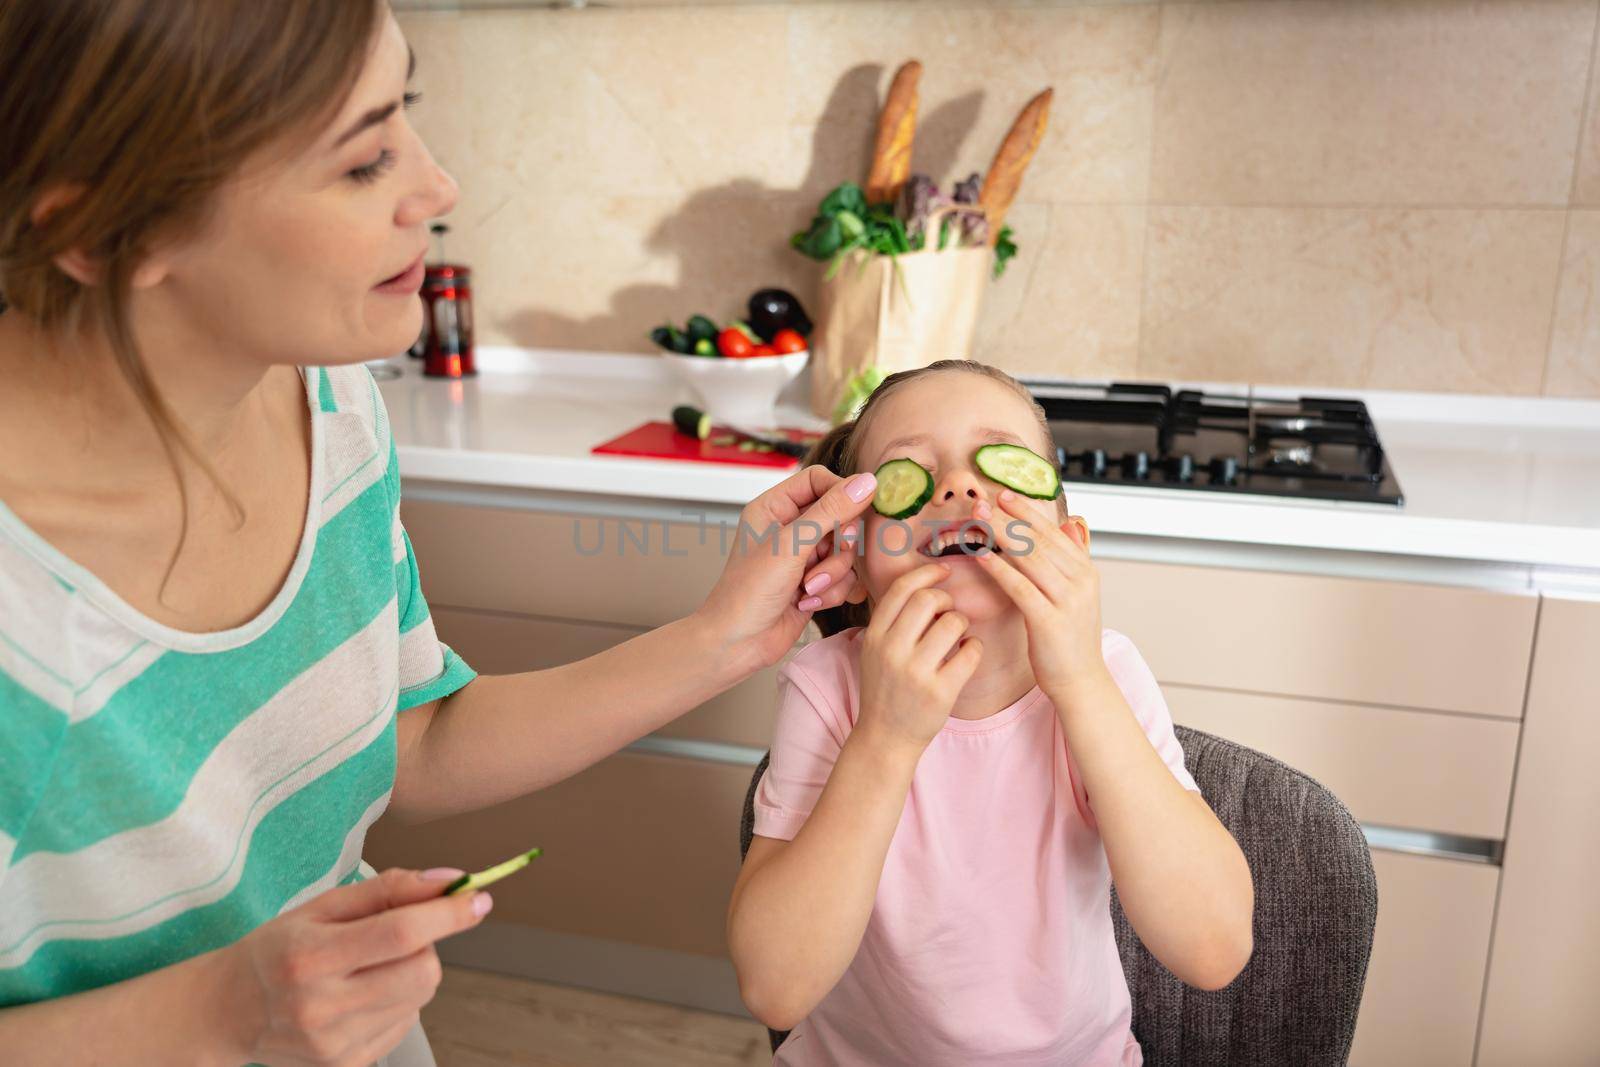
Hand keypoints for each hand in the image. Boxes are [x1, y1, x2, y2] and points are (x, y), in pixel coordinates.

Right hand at [221, 868, 489, 1066]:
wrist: (227, 1012)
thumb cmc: (278, 949)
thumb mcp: (322, 906)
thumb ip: (388, 889)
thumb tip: (450, 880)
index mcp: (311, 955)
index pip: (399, 934)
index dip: (448, 914)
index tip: (479, 898)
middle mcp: (321, 1006)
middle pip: (422, 973)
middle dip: (428, 946)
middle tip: (398, 937)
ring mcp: (333, 1045)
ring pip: (420, 999)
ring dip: (413, 974)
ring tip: (370, 968)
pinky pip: (404, 1025)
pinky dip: (398, 1003)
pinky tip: (361, 996)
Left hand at [696, 465, 876, 669]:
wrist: (738, 644)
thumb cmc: (747, 593)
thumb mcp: (790, 546)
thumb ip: (830, 512)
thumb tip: (867, 482)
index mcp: (774, 507)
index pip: (819, 480)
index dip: (841, 493)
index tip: (858, 511)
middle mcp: (790, 528)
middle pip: (840, 517)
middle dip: (838, 544)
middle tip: (828, 558)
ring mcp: (803, 556)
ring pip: (845, 551)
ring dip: (833, 573)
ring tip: (808, 589)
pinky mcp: (815, 582)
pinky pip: (844, 577)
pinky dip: (833, 591)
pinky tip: (808, 603)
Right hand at [855, 562, 982, 755]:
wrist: (885, 738)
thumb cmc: (885, 688)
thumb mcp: (874, 651)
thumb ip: (893, 620)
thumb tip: (926, 585)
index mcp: (874, 635)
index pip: (902, 589)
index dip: (927, 573)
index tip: (943, 569)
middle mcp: (891, 650)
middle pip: (928, 599)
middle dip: (946, 599)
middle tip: (949, 612)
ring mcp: (915, 672)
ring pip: (953, 622)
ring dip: (962, 624)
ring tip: (958, 638)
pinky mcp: (940, 692)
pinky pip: (971, 652)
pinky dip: (974, 648)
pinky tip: (967, 655)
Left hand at [973, 491, 1104, 698]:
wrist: (1081, 682)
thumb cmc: (1070, 640)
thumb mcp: (1077, 594)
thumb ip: (1072, 558)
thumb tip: (1071, 523)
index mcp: (1086, 572)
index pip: (1053, 532)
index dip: (1027, 512)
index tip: (1003, 495)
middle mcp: (1081, 582)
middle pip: (1039, 540)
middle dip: (1008, 517)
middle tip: (982, 500)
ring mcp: (1067, 601)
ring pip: (1029, 557)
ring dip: (1000, 535)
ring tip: (977, 519)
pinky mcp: (1049, 621)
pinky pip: (1019, 587)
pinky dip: (999, 567)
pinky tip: (980, 554)